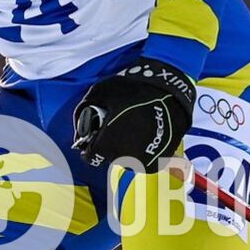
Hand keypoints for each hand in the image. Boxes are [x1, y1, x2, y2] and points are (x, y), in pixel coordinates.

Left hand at [71, 58, 194, 167]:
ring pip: (126, 160)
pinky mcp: (162, 158)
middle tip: (114, 127)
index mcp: (108, 143)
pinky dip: (141, 152)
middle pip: (108, 157)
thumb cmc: (132, 89)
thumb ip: (83, 112)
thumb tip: (79, 129)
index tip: (93, 137)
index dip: (89, 146)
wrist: (170, 88)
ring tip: (130, 128)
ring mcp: (145, 160)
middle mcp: (126, 157)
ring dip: (124, 149)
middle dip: (107, 145)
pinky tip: (142, 136)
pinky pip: (145, 160)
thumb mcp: (99, 92)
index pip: (91, 157)